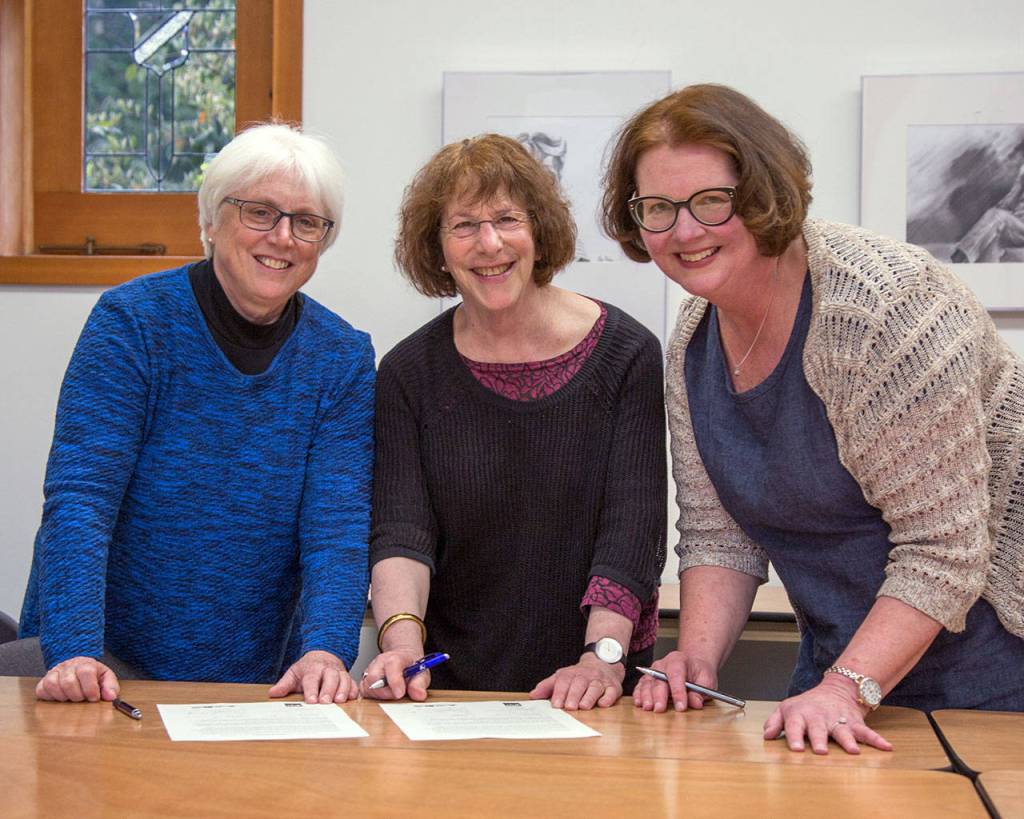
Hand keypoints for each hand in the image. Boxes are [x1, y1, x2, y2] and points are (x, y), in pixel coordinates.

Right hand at [36, 656, 119, 701]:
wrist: (76, 667)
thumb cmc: (92, 675)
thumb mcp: (105, 677)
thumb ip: (111, 686)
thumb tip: (111, 697)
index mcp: (85, 664)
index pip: (86, 672)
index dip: (90, 688)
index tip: (93, 698)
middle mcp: (68, 666)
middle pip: (68, 681)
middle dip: (77, 695)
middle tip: (82, 698)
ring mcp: (54, 673)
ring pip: (52, 684)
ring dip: (63, 696)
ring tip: (71, 698)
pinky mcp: (43, 681)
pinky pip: (41, 689)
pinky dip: (50, 697)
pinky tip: (59, 698)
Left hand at [268, 650, 356, 703]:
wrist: (323, 655)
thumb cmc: (308, 668)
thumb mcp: (294, 673)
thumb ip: (284, 684)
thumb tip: (273, 693)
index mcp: (313, 669)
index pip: (312, 679)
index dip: (312, 690)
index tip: (311, 701)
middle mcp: (327, 669)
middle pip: (330, 678)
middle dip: (329, 690)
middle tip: (326, 702)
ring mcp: (339, 673)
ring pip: (344, 679)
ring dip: (343, 690)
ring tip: (339, 701)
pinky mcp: (347, 677)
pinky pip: (353, 682)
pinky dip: (354, 690)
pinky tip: (352, 698)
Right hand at [358, 649, 429, 700]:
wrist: (403, 659)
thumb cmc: (410, 666)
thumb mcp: (421, 673)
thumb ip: (420, 684)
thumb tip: (418, 695)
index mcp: (394, 658)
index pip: (391, 666)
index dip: (395, 681)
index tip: (400, 694)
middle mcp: (378, 663)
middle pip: (373, 678)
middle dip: (385, 692)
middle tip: (397, 695)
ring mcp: (369, 671)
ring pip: (365, 687)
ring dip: (378, 696)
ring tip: (391, 694)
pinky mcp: (364, 681)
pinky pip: (362, 692)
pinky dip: (371, 697)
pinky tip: (383, 696)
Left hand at [529, 653, 624, 709]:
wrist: (602, 663)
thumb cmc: (579, 676)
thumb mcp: (562, 677)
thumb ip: (547, 686)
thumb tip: (533, 695)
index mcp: (572, 673)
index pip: (564, 681)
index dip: (560, 692)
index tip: (556, 704)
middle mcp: (586, 675)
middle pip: (579, 683)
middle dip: (574, 695)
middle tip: (569, 707)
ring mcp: (600, 681)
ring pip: (595, 687)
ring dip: (589, 697)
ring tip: (584, 706)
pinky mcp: (613, 687)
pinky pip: (612, 691)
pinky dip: (608, 697)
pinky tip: (603, 703)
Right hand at [631, 650, 716, 711]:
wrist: (692, 667)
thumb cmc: (698, 673)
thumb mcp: (707, 680)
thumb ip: (701, 692)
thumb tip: (695, 703)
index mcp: (679, 660)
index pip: (676, 674)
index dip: (678, 691)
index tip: (681, 706)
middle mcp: (663, 664)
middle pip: (659, 679)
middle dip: (659, 695)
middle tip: (660, 709)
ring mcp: (653, 671)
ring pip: (647, 683)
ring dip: (646, 696)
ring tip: (648, 708)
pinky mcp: (647, 679)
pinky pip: (640, 686)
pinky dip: (638, 695)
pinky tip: (639, 703)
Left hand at [762, 676, 891, 754]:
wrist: (835, 689)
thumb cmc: (807, 705)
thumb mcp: (786, 709)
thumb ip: (774, 723)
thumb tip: (766, 736)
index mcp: (800, 715)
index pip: (795, 726)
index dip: (794, 737)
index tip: (796, 749)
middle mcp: (819, 717)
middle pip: (818, 729)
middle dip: (819, 739)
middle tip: (821, 751)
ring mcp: (838, 720)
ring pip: (842, 731)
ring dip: (848, 741)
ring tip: (853, 751)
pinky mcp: (854, 723)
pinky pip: (866, 732)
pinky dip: (876, 739)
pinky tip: (886, 747)